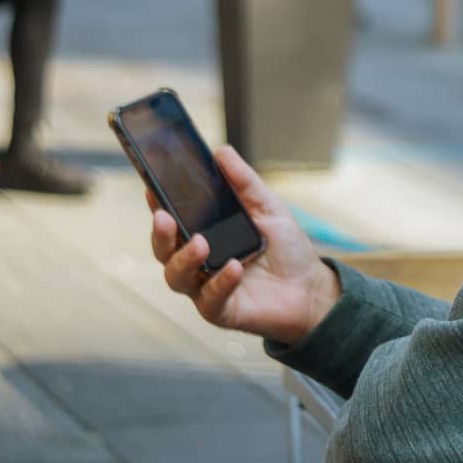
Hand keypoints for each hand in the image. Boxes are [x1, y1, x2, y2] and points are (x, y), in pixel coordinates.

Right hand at [149, 146, 340, 345]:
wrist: (310, 287)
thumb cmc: (285, 247)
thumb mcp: (268, 207)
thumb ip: (244, 182)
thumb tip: (222, 151)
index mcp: (204, 232)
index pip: (172, 218)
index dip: (157, 204)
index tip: (151, 188)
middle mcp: (197, 260)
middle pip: (163, 249)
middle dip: (159, 233)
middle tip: (164, 217)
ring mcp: (205, 286)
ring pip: (176, 277)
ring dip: (184, 258)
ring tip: (201, 243)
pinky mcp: (220, 310)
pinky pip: (210, 299)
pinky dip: (220, 282)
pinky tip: (234, 268)